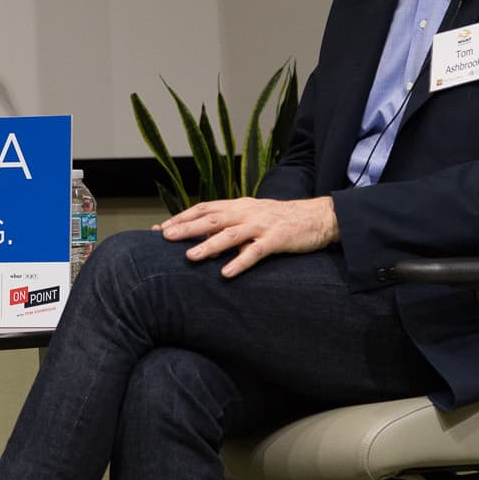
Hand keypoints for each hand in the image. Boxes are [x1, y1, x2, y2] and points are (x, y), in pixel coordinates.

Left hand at [157, 196, 338, 277]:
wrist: (318, 216)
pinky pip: (256, 252)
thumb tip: (202, 237)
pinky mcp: (277, 239)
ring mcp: (261, 225)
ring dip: (209, 245)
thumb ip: (229, 224)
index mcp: (238, 206)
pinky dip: (240, 262)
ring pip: (230, 234)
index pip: (204, 208)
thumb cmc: (281, 219)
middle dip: (186, 227)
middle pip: (210, 218)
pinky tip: (227, 273)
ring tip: (190, 256)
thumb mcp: (252, 216)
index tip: (161, 227)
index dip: (181, 216)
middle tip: (165, 237)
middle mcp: (246, 212)